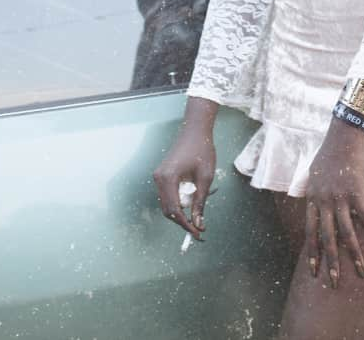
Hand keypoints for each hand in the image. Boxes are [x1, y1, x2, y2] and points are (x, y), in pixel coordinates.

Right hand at [152, 97, 217, 241]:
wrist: (195, 130)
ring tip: (196, 216)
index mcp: (168, 178)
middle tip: (198, 227)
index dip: (185, 224)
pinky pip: (167, 195)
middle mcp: (159, 178)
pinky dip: (178, 202)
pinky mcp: (162, 174)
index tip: (197, 233)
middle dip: (182, 220)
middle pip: (168, 209)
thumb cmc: (202, 150)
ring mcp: (158, 176)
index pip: (174, 210)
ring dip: (180, 212)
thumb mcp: (205, 178)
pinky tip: (191, 202)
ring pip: (167, 203)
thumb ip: (200, 202)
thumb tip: (198, 224)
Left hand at [304, 117, 363, 287]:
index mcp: (313, 198)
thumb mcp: (314, 173)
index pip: (310, 232)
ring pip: (345, 232)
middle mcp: (324, 201)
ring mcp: (340, 197)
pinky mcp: (357, 191)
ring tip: (360, 271)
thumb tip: (311, 203)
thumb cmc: (330, 151)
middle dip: (330, 262)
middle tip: (333, 284)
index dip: (313, 253)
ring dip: (353, 254)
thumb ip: (313, 191)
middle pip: (326, 237)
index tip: (314, 272)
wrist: (344, 134)